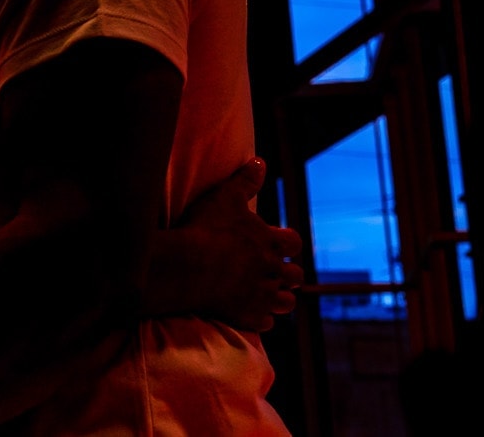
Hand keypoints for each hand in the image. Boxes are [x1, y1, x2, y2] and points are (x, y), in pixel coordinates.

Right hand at [175, 157, 302, 331]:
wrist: (188, 267)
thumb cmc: (207, 229)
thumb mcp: (225, 197)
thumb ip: (245, 180)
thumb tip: (260, 161)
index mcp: (269, 242)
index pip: (294, 243)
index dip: (289, 243)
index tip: (280, 243)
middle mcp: (271, 271)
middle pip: (295, 277)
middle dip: (288, 275)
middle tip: (275, 272)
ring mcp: (261, 296)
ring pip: (285, 303)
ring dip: (280, 298)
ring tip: (268, 295)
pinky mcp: (247, 316)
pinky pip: (264, 323)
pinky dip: (259, 317)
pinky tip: (249, 311)